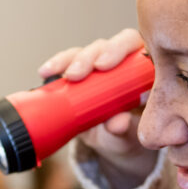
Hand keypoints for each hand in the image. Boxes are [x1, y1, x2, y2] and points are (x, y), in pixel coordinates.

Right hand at [39, 28, 158, 188]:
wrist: (114, 143)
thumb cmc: (129, 134)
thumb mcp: (127, 136)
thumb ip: (126, 130)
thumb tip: (119, 123)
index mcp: (142, 69)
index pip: (134, 46)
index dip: (119, 49)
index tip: (104, 66)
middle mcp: (121, 61)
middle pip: (106, 46)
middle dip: (89, 57)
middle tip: (77, 74)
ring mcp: (98, 66)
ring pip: (85, 53)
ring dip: (71, 61)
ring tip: (59, 74)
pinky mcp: (78, 73)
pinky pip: (67, 64)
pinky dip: (56, 66)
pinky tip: (45, 72)